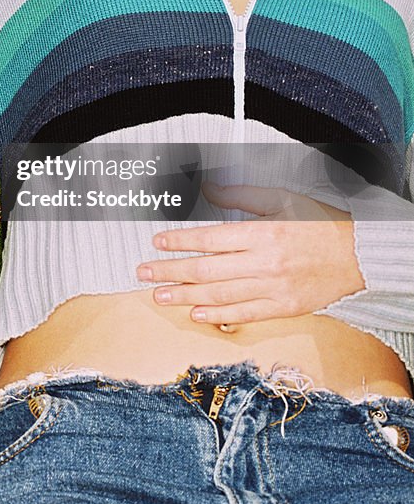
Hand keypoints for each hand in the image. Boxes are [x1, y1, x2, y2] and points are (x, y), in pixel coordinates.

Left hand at [135, 185, 365, 325]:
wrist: (360, 256)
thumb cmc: (319, 223)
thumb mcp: (281, 198)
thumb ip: (241, 194)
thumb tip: (207, 187)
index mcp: (261, 234)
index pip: (209, 239)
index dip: (179, 242)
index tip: (157, 243)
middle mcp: (264, 264)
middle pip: (207, 270)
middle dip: (171, 271)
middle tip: (144, 273)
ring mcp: (273, 289)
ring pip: (220, 296)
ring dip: (186, 296)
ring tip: (160, 295)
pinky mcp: (284, 308)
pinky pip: (245, 315)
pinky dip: (218, 316)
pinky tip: (196, 313)